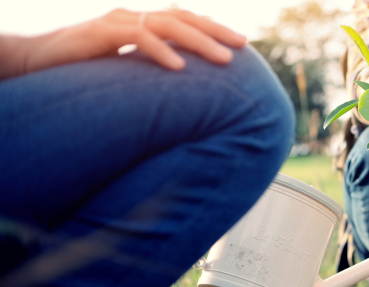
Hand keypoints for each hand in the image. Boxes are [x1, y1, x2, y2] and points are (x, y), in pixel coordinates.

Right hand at [23, 8, 245, 74]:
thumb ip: (150, 74)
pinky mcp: (100, 32)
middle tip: (242, 46)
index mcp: (142, 25)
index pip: (184, 21)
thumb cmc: (81, 71)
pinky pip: (137, 37)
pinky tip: (180, 68)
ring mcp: (117, 22)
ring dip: (199, 42)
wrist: (34, 61)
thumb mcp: (124, 72)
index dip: (212, 30)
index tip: (241, 45)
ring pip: (167, 24)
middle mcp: (133, 18)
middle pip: (183, 18)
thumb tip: (182, 94)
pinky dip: (161, 51)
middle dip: (215, 31)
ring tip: (224, 60)